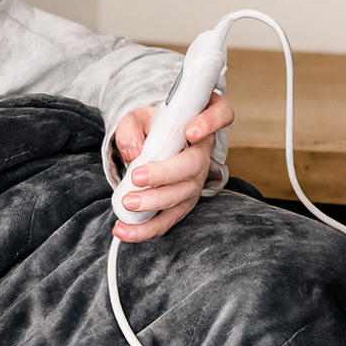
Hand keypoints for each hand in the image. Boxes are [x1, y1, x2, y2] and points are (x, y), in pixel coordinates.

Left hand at [110, 92, 233, 243]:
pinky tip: (125, 229)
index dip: (210, 123)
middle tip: (137, 178)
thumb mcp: (138, 118)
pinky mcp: (181, 203)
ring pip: (182, 196)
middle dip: (165, 174)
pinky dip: (146, 227)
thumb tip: (133, 153)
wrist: (151, 149)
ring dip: (154, 203)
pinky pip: (168, 219)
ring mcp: (194, 181)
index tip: (190, 132)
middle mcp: (202, 154)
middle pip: (194, 165)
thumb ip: (131, 128)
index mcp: (201, 122)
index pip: (220, 115)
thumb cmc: (151, 128)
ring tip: (127, 204)